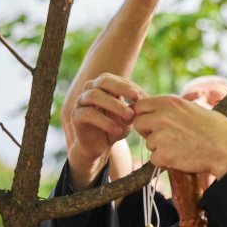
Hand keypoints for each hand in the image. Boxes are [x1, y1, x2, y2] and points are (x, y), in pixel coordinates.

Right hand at [68, 73, 145, 189]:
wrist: (99, 147)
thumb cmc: (115, 127)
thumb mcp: (129, 116)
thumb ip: (137, 107)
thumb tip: (150, 99)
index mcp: (103, 86)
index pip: (115, 79)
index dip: (129, 86)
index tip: (142, 96)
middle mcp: (90, 90)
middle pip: (103, 81)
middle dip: (122, 88)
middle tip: (136, 98)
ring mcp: (81, 102)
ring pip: (94, 95)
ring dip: (115, 105)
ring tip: (129, 117)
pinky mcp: (76, 117)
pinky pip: (89, 114)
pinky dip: (105, 121)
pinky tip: (118, 129)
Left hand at [133, 95, 226, 178]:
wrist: (226, 148)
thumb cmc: (215, 129)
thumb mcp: (193, 108)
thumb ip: (171, 109)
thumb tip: (156, 111)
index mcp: (170, 102)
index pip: (140, 105)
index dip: (143, 114)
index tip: (151, 122)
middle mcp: (162, 116)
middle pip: (138, 123)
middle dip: (147, 131)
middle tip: (164, 137)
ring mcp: (161, 136)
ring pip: (148, 143)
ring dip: (159, 147)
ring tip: (180, 147)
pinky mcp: (163, 155)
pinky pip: (154, 159)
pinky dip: (164, 161)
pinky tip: (180, 157)